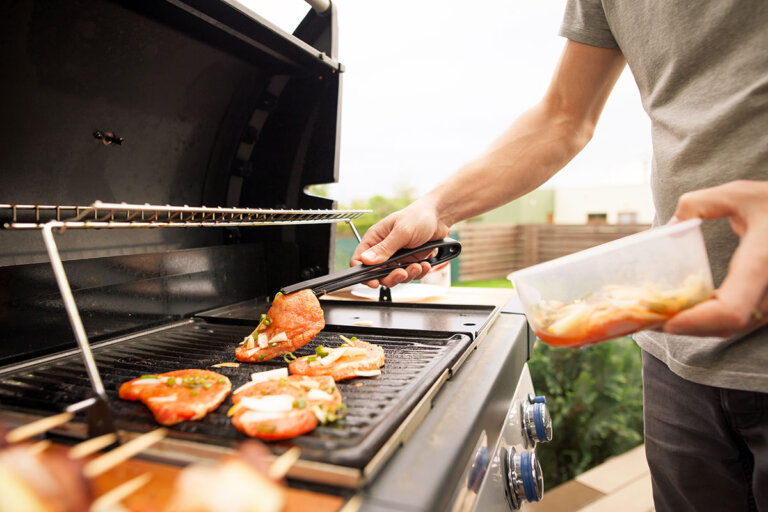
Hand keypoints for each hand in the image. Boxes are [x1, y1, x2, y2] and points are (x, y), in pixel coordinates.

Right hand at [350, 198, 450, 287]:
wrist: (439, 217)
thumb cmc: (418, 216)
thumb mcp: (401, 232)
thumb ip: (385, 248)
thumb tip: (366, 260)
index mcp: (375, 238)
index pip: (359, 260)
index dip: (364, 273)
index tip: (374, 281)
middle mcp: (383, 249)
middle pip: (377, 274)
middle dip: (391, 277)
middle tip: (402, 273)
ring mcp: (396, 257)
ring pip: (394, 277)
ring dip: (407, 275)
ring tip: (418, 266)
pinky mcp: (408, 261)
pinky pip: (409, 275)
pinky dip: (418, 273)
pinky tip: (424, 264)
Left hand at [663, 180, 767, 336]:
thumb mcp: (741, 193)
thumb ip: (700, 203)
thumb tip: (669, 227)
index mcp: (762, 263)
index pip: (731, 310)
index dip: (696, 322)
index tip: (666, 320)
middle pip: (725, 326)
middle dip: (685, 327)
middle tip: (646, 319)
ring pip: (731, 328)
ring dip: (695, 326)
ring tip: (657, 315)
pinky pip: (738, 321)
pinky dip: (709, 320)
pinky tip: (683, 310)